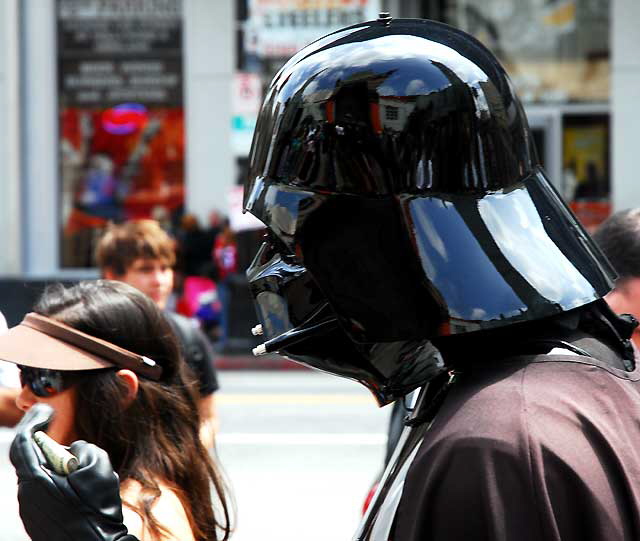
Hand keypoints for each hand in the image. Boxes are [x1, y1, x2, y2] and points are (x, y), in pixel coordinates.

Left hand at [10, 403, 138, 540]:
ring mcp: (31, 510)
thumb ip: (84, 449)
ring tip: (83, 474)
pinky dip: (58, 482)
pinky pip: (44, 492)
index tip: (49, 411)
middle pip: (31, 459)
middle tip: (72, 447)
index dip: (34, 421)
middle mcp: (26, 495)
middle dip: (51, 447)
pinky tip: (80, 491)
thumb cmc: (96, 511)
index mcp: (35, 480)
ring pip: (39, 477)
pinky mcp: (38, 520)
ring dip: (57, 467)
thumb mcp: (98, 468)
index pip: (24, 442)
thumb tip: (75, 450)